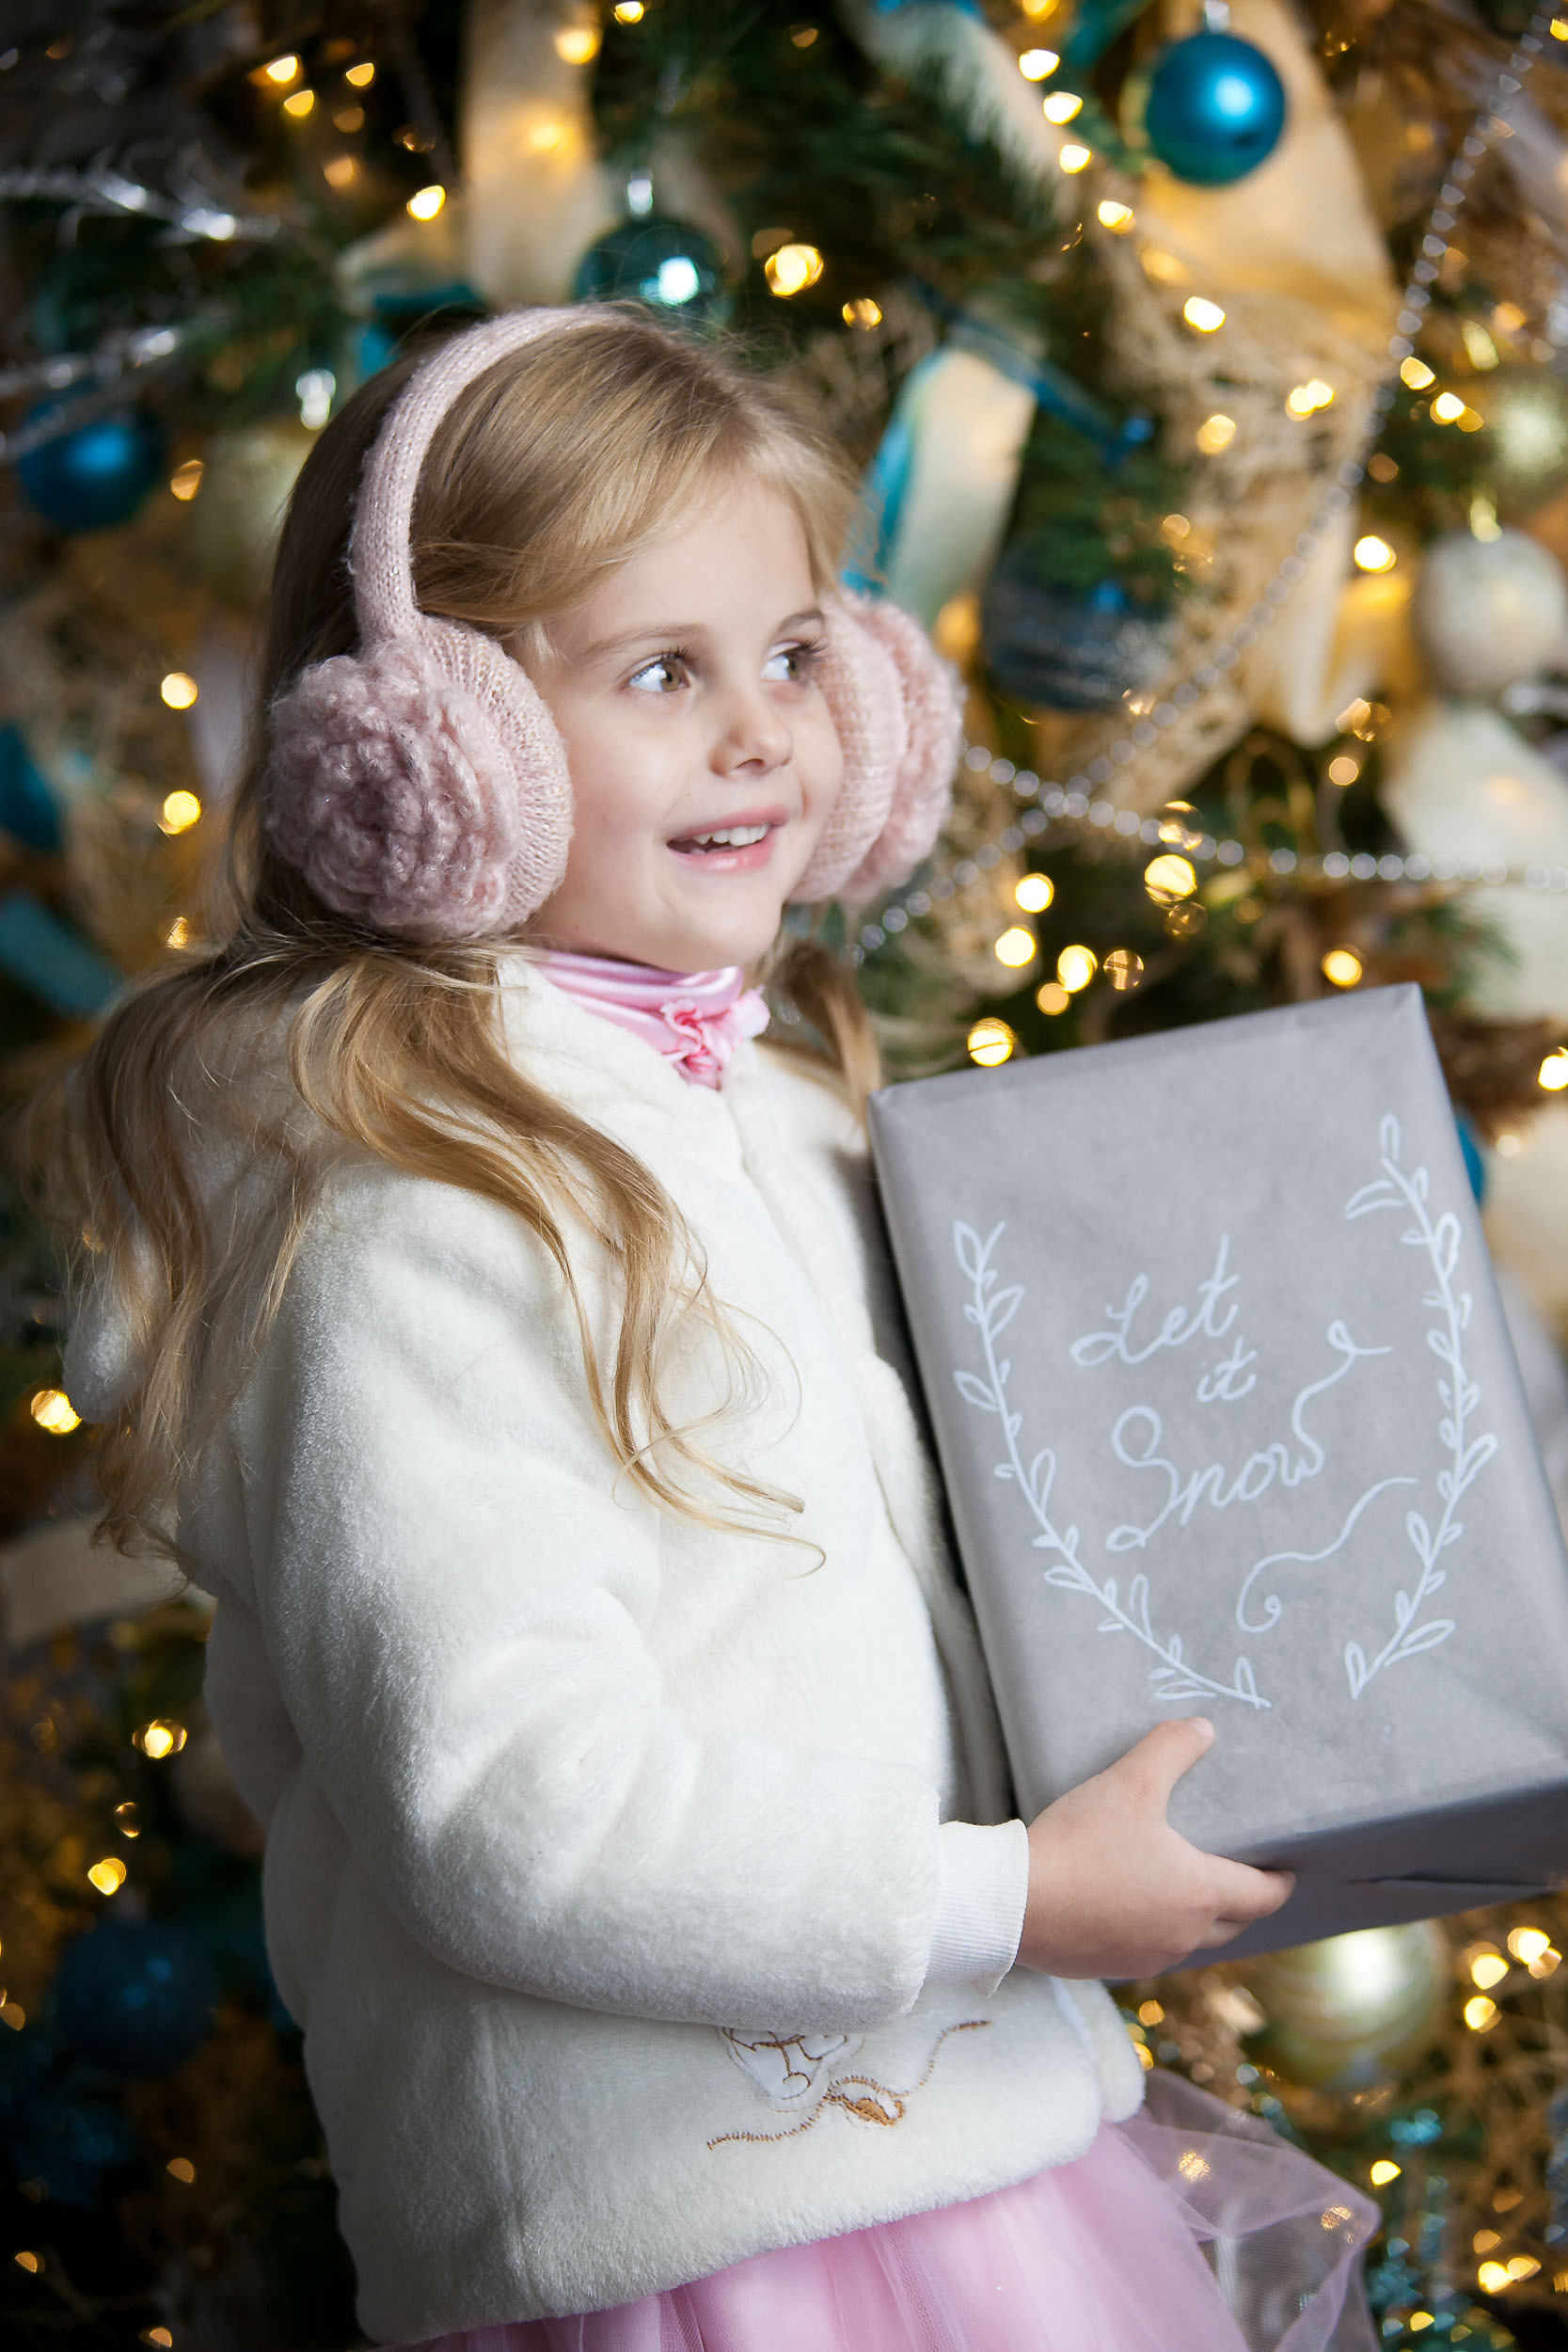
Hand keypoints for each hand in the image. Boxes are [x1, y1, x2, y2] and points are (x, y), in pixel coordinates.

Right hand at [1017, 1718, 1292, 1980]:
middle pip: (1233, 1925)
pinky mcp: (1110, 1969)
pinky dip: (1154, 1931)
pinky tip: (1130, 1906)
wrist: (1014, 1902)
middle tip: (1240, 1875)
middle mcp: (1183, 1936)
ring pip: (1190, 1941)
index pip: (1262, 1896)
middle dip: (1242, 1902)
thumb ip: (1169, 1750)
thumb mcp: (1128, 1783)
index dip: (1279, 1883)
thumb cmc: (1080, 1843)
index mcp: (1200, 1895)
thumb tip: (1203, 1729)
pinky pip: (1149, 1950)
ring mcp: (1146, 1958)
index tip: (1287, 1871)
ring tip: (1184, 1888)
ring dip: (1197, 1919)